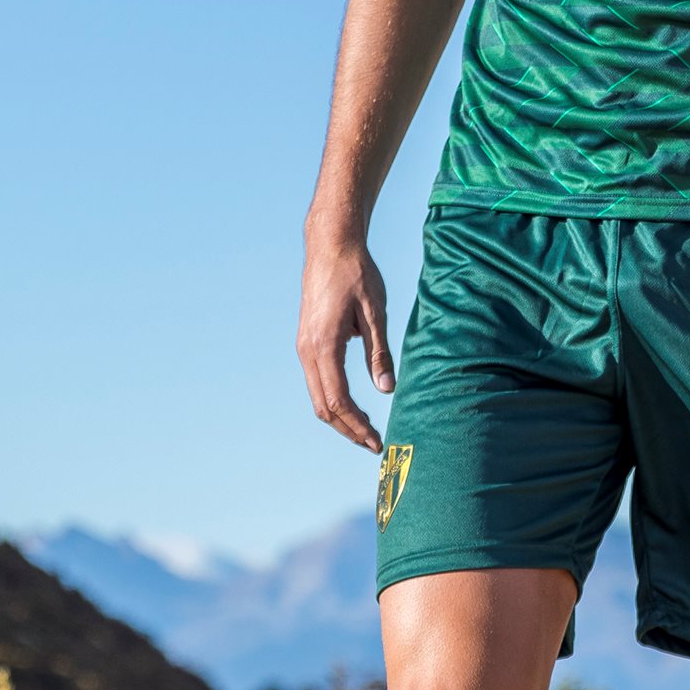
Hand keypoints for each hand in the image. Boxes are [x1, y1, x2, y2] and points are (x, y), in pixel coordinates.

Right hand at [296, 235, 393, 451]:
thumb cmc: (357, 274)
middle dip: (348, 430)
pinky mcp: (306, 341)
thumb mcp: (375, 311)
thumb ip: (379, 352)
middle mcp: (307, 351)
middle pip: (324, 407)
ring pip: (317, 396)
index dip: (358, 426)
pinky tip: (353, 402)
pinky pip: (316, 381)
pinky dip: (333, 399)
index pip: (339, 401)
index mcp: (324, 346)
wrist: (331, 246)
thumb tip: (387, 389)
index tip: (377, 441)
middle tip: (373, 443)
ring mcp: (303, 346)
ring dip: (339, 417)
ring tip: (365, 429)